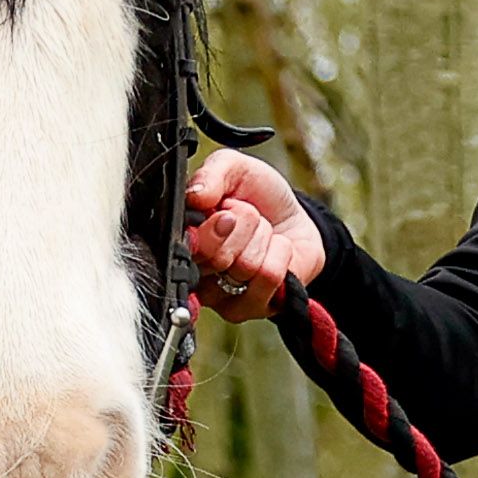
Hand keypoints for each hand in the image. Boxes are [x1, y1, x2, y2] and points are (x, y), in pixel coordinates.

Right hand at [184, 150, 325, 317]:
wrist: (296, 218)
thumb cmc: (258, 197)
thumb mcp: (235, 169)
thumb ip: (212, 173)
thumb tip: (196, 196)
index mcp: (183, 239)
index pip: (181, 244)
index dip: (206, 228)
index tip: (224, 212)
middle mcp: (196, 272)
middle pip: (213, 255)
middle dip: (242, 225)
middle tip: (246, 218)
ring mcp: (222, 296)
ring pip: (244, 265)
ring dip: (263, 238)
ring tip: (261, 234)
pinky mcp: (250, 308)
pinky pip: (268, 276)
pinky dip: (280, 253)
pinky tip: (275, 251)